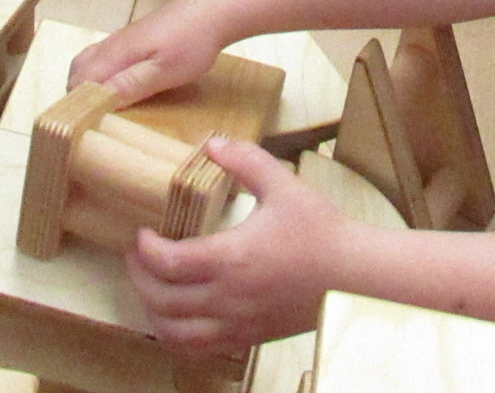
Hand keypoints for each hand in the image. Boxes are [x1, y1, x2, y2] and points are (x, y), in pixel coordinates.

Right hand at [69, 0, 226, 104]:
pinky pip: (108, 56)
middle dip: (77, 93)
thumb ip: (130, 84)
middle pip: (79, 68)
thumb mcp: (164, 71)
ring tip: (101, 107)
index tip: (81, 126)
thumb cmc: (191, 44)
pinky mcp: (137, 36)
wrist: (214, 11)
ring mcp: (125, 38)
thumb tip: (97, 100)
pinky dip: (103, 73)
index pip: (79, 79)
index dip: (76, 103)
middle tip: (90, 119)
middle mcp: (114, 43)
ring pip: (92, 60)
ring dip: (89, 83)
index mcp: (116, 53)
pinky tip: (120, 84)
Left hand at [130, 139, 349, 353]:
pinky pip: (200, 350)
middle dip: (139, 278)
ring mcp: (237, 324)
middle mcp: (228, 298)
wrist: (357, 278)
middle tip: (137, 257)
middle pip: (161, 301)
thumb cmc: (322, 232)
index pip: (167, 263)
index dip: (144, 249)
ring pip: (175, 334)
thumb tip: (212, 142)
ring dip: (152, 313)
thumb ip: (245, 160)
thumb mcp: (283, 185)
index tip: (142, 233)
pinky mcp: (249, 338)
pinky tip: (177, 318)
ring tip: (150, 289)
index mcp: (232, 258)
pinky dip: (177, 337)